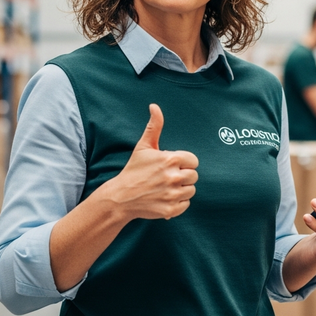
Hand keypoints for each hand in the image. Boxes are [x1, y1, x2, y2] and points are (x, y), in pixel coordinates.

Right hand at [97, 104, 198, 222]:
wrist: (121, 197)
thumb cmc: (134, 170)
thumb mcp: (143, 146)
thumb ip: (154, 126)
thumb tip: (154, 106)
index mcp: (170, 160)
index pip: (193, 161)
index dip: (184, 163)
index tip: (172, 165)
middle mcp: (173, 177)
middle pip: (194, 176)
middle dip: (183, 176)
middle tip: (167, 177)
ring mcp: (172, 194)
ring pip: (191, 190)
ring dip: (181, 190)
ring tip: (166, 188)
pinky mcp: (171, 209)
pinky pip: (186, 204)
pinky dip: (178, 203)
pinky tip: (165, 198)